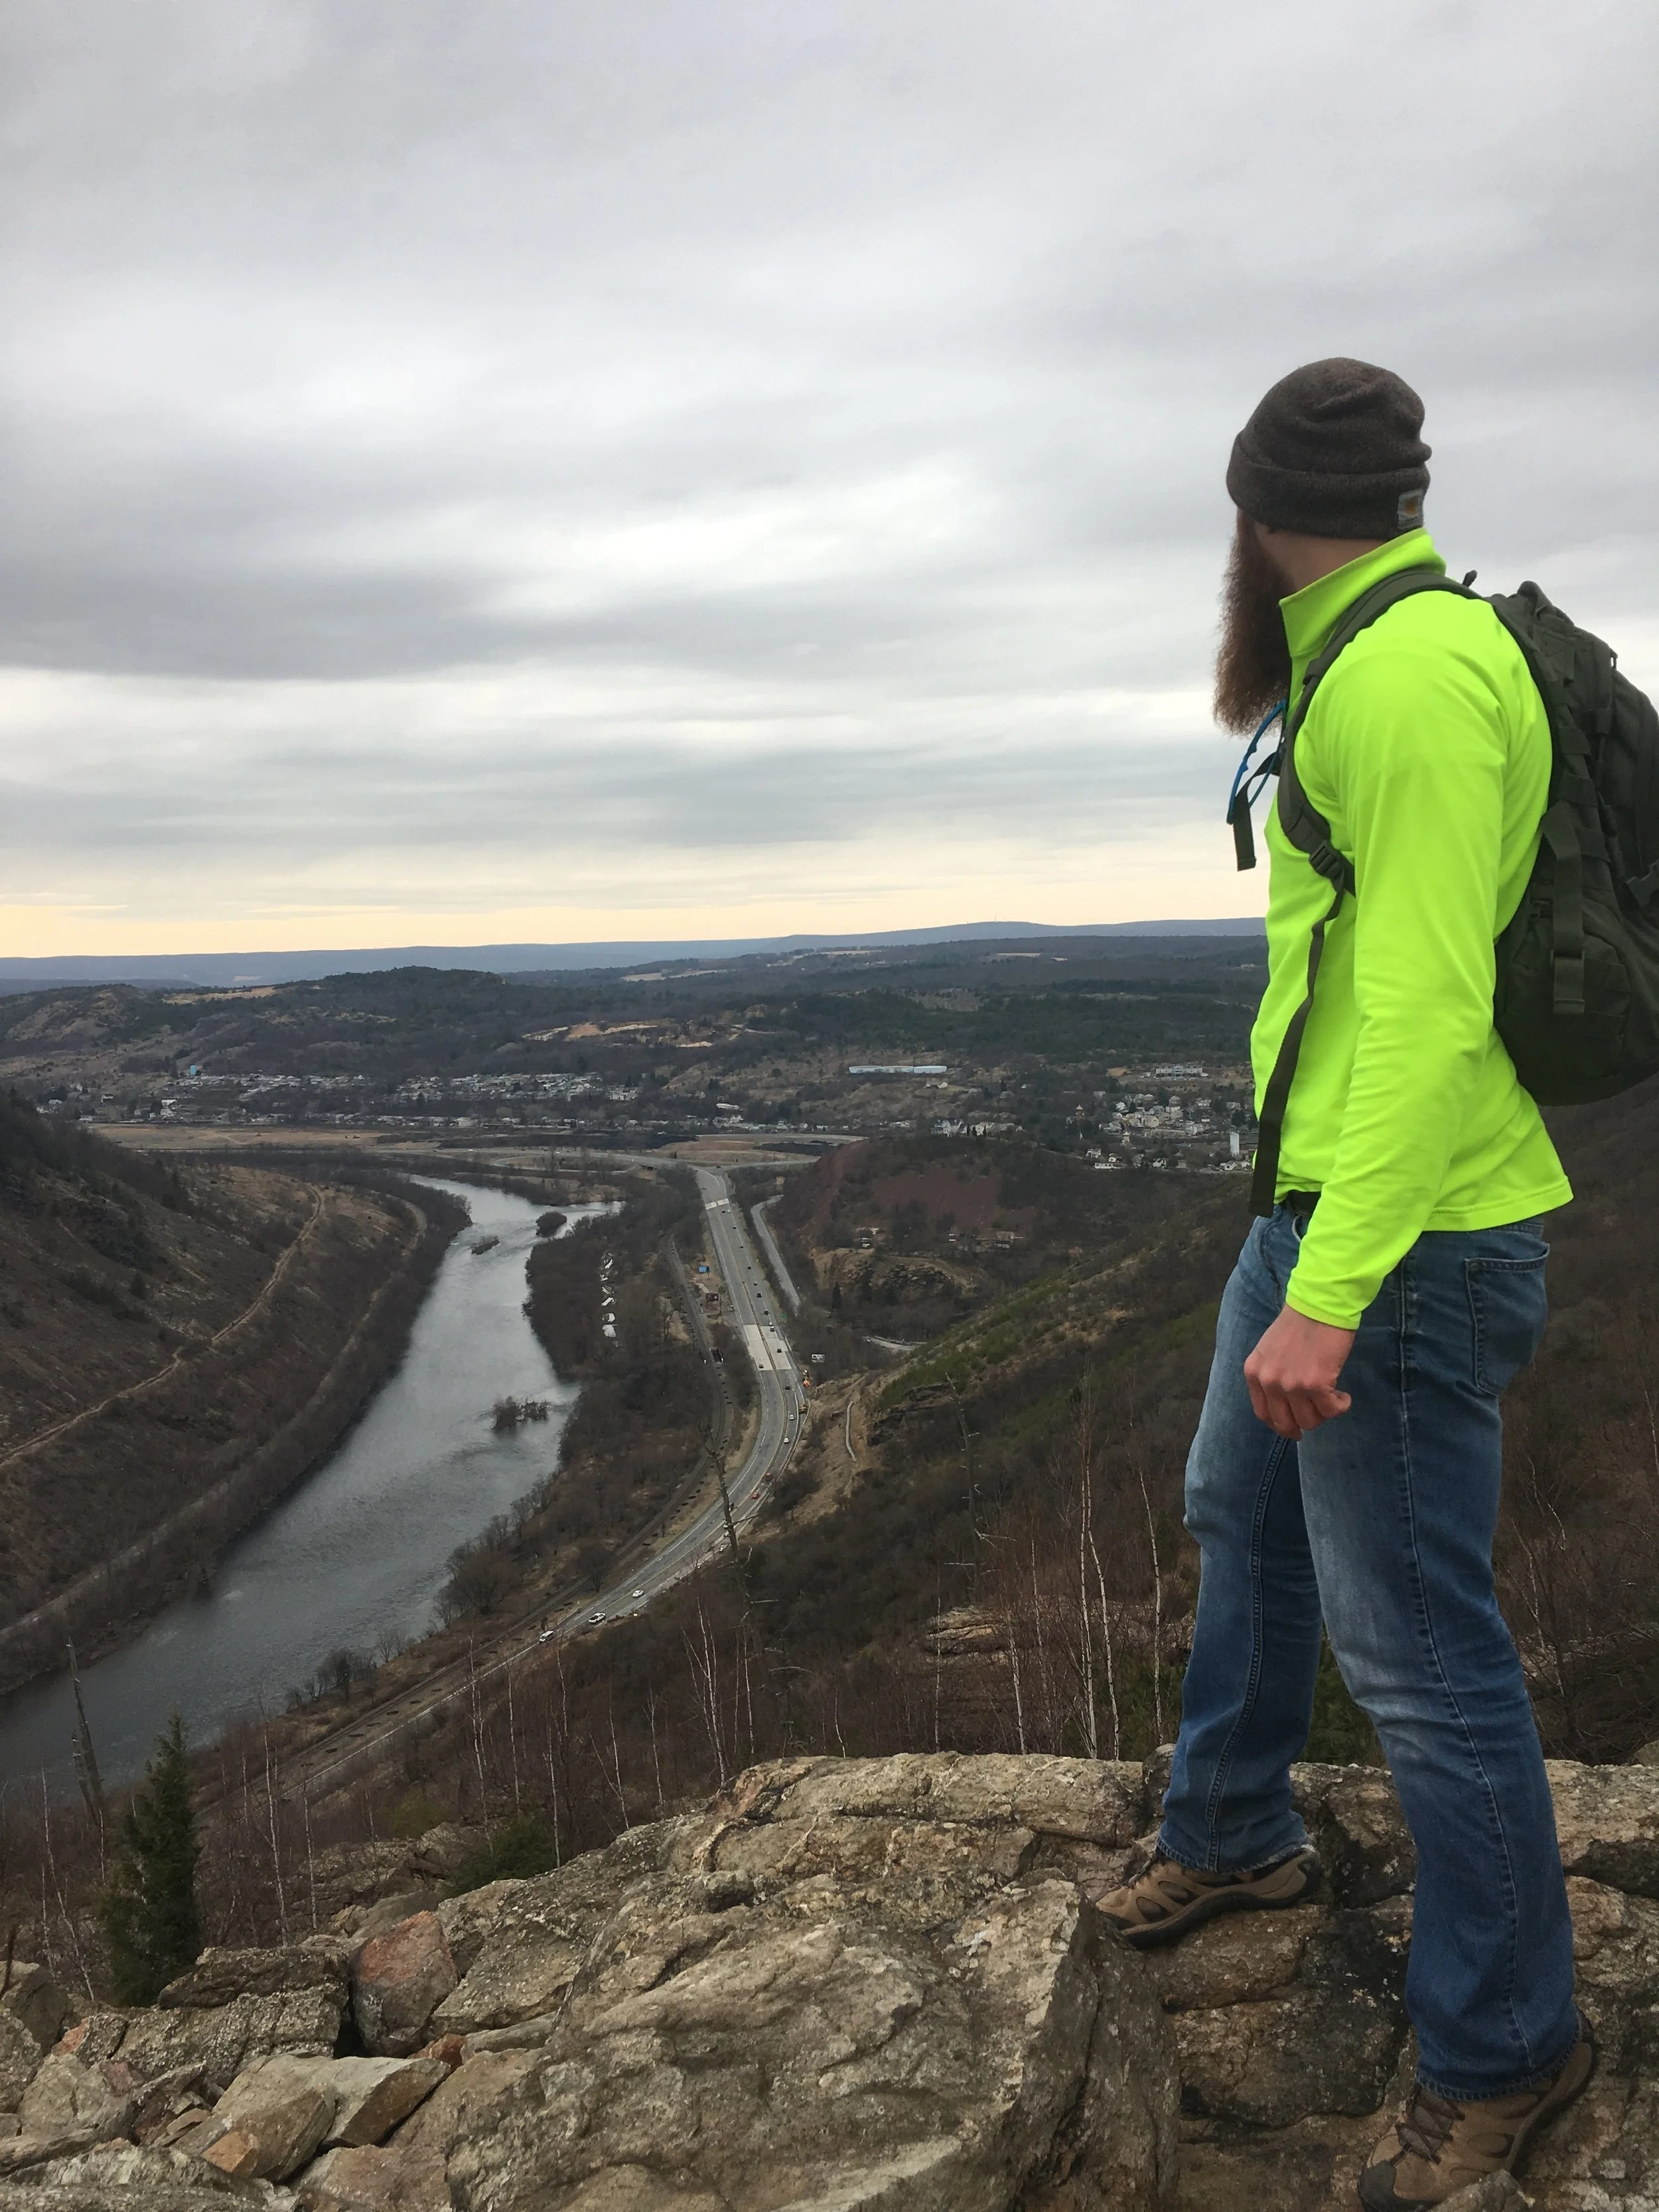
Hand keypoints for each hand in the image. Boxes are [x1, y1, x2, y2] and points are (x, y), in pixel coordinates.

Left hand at [1243, 1306, 1354, 1440]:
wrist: (1319, 1304)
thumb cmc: (1298, 1323)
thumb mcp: (1269, 1350)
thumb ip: (1271, 1375)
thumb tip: (1284, 1404)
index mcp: (1254, 1373)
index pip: (1263, 1414)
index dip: (1280, 1426)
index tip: (1294, 1430)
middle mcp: (1269, 1381)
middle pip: (1285, 1423)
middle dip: (1303, 1425)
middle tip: (1318, 1416)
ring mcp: (1291, 1384)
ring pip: (1309, 1420)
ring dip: (1324, 1413)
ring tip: (1332, 1396)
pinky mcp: (1315, 1384)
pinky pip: (1331, 1410)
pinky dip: (1340, 1406)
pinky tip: (1343, 1395)